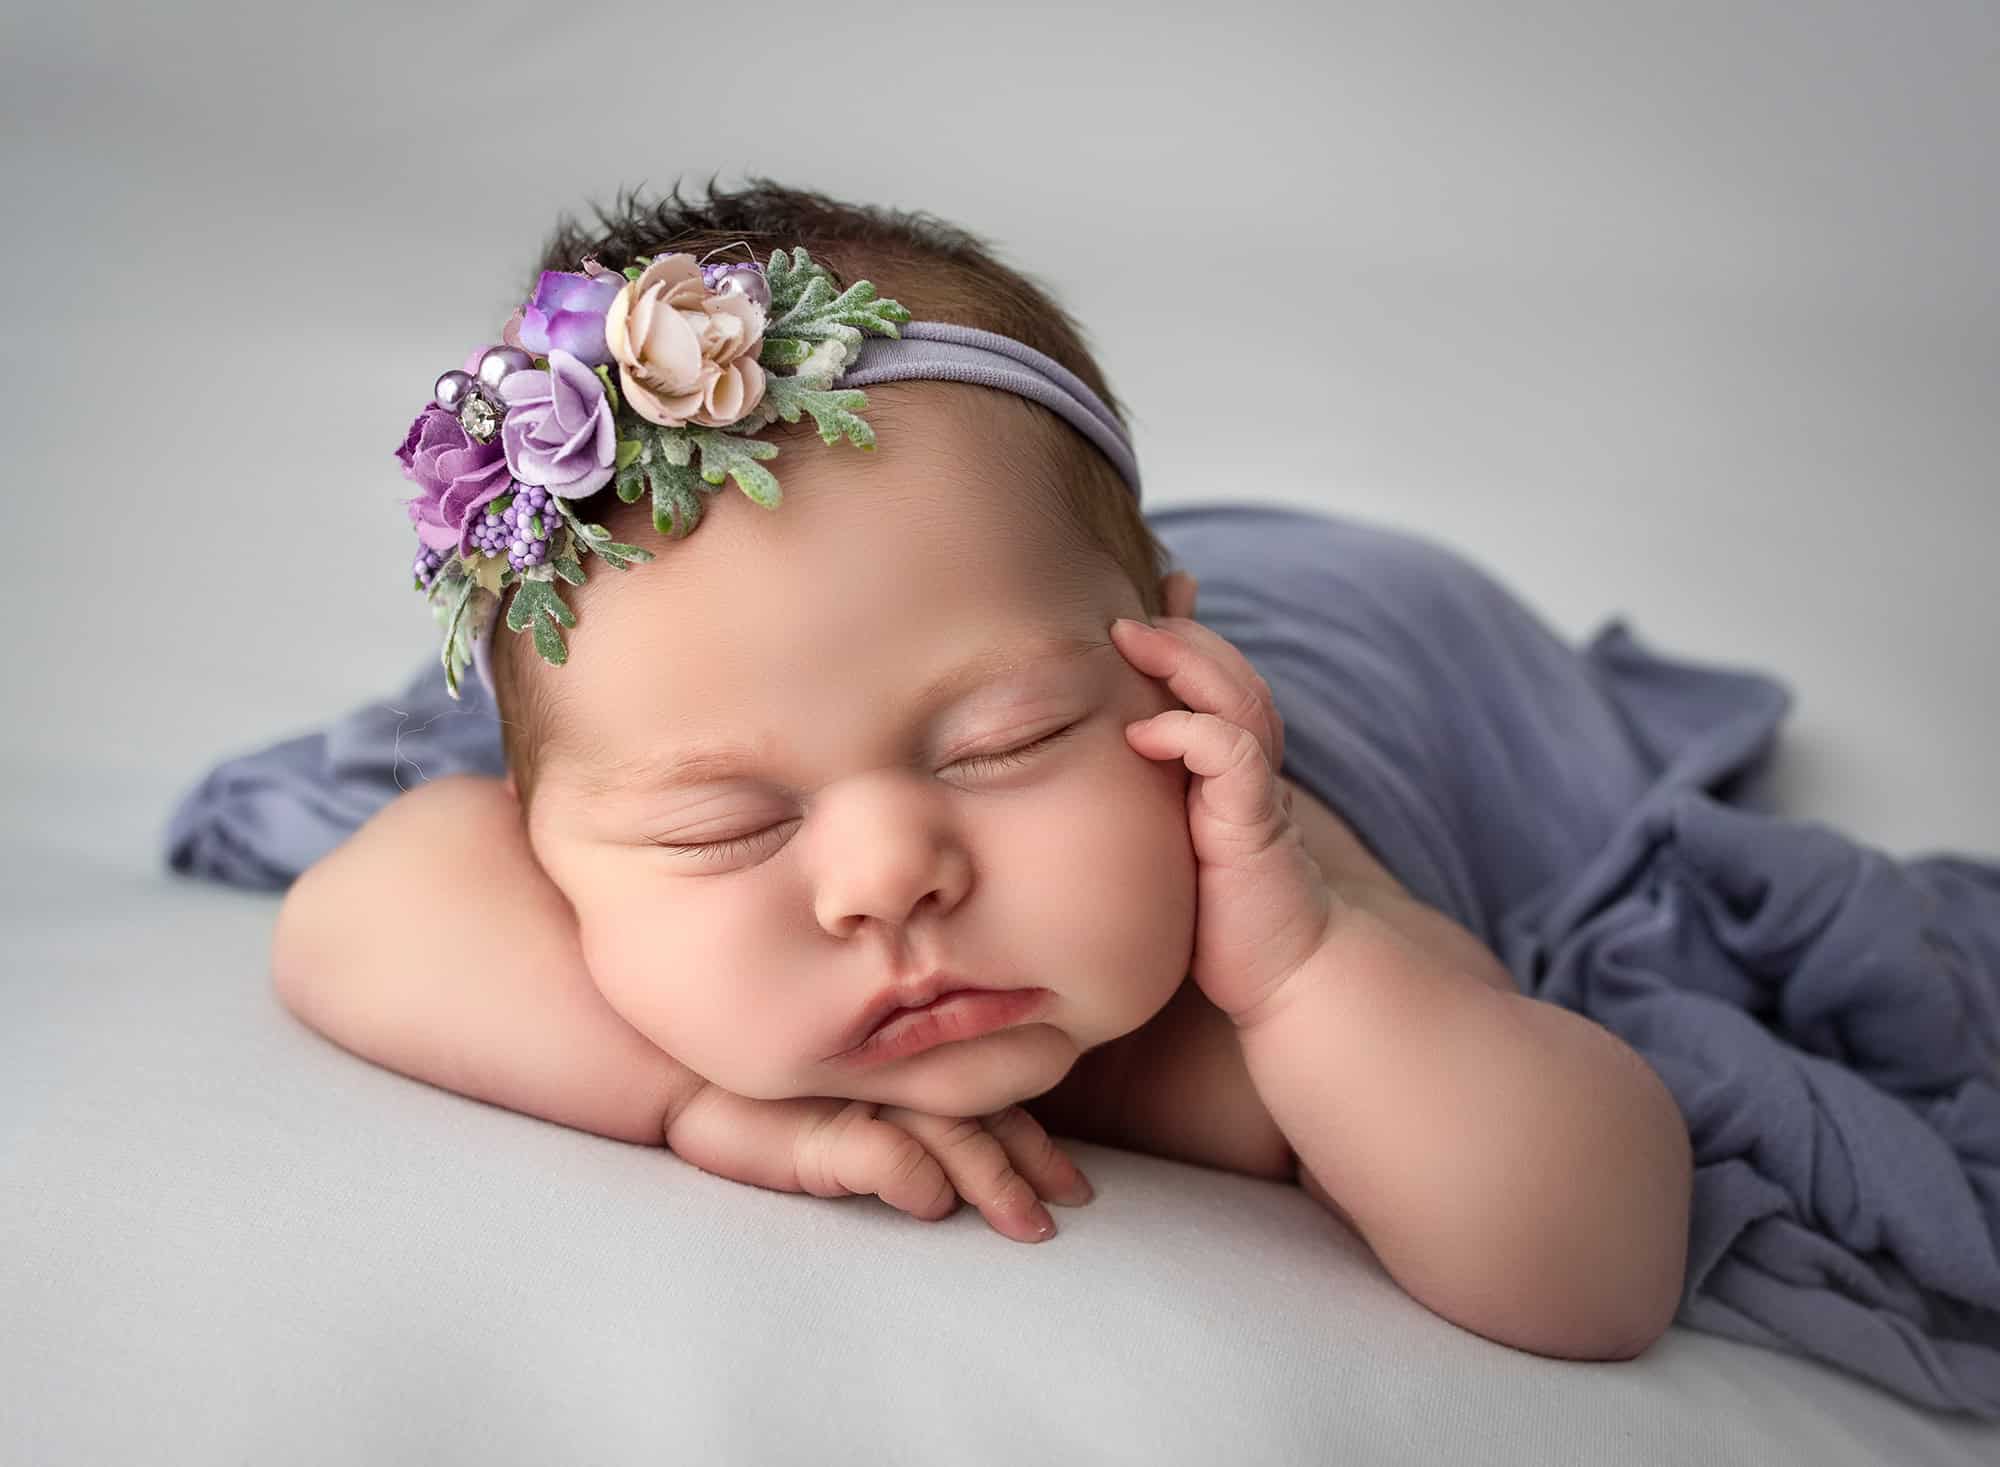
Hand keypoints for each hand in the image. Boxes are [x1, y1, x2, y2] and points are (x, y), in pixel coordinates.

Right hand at [663, 1085, 1095, 1244]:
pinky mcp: (816, 1129)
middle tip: (1073, 1202)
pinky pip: (879, 1153)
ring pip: (946, 1134)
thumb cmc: (753, 1090)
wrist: (671, 1067)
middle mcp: (892, 1077)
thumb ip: (886, 1130)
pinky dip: (911, 1176)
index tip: (1076, 1186)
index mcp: (903, 1068)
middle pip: (980, 1118)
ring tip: (1025, 1222)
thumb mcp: (830, 1113)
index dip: (1032, 1140)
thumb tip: (947, 1184)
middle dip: (1030, 1163)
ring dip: (989, 1177)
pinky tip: (934, 1204)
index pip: (984, 1100)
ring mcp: (859, 1100)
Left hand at [1109, 590, 1333, 1028]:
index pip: (1214, 679)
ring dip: (1184, 661)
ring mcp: (1255, 790)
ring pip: (1235, 697)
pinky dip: (1191, 731)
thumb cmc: (1218, 917)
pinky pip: (1232, 754)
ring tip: (1130, 640)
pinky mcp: (1256, 823)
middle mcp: (1248, 768)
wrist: (1285, 972)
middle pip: (1228, 673)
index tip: (1144, 604)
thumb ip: (1147, 800)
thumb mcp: (1168, 844)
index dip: (1184, 637)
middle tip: (1124, 619)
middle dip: (1181, 636)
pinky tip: (1143, 733)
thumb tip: (1098, 766)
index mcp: (1229, 766)